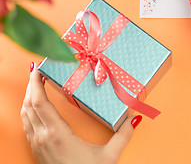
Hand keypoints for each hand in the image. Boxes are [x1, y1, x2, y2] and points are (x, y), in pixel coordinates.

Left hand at [20, 62, 141, 163]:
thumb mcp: (109, 156)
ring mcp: (37, 145)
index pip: (39, 102)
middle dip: (30, 85)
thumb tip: (134, 117)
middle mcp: (42, 138)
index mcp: (57, 134)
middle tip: (38, 70)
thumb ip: (123, 135)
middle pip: (28, 104)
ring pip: (25, 114)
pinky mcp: (37, 151)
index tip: (38, 68)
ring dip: (29, 97)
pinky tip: (37, 107)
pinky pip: (27, 124)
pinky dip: (29, 110)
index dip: (35, 83)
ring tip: (36, 84)